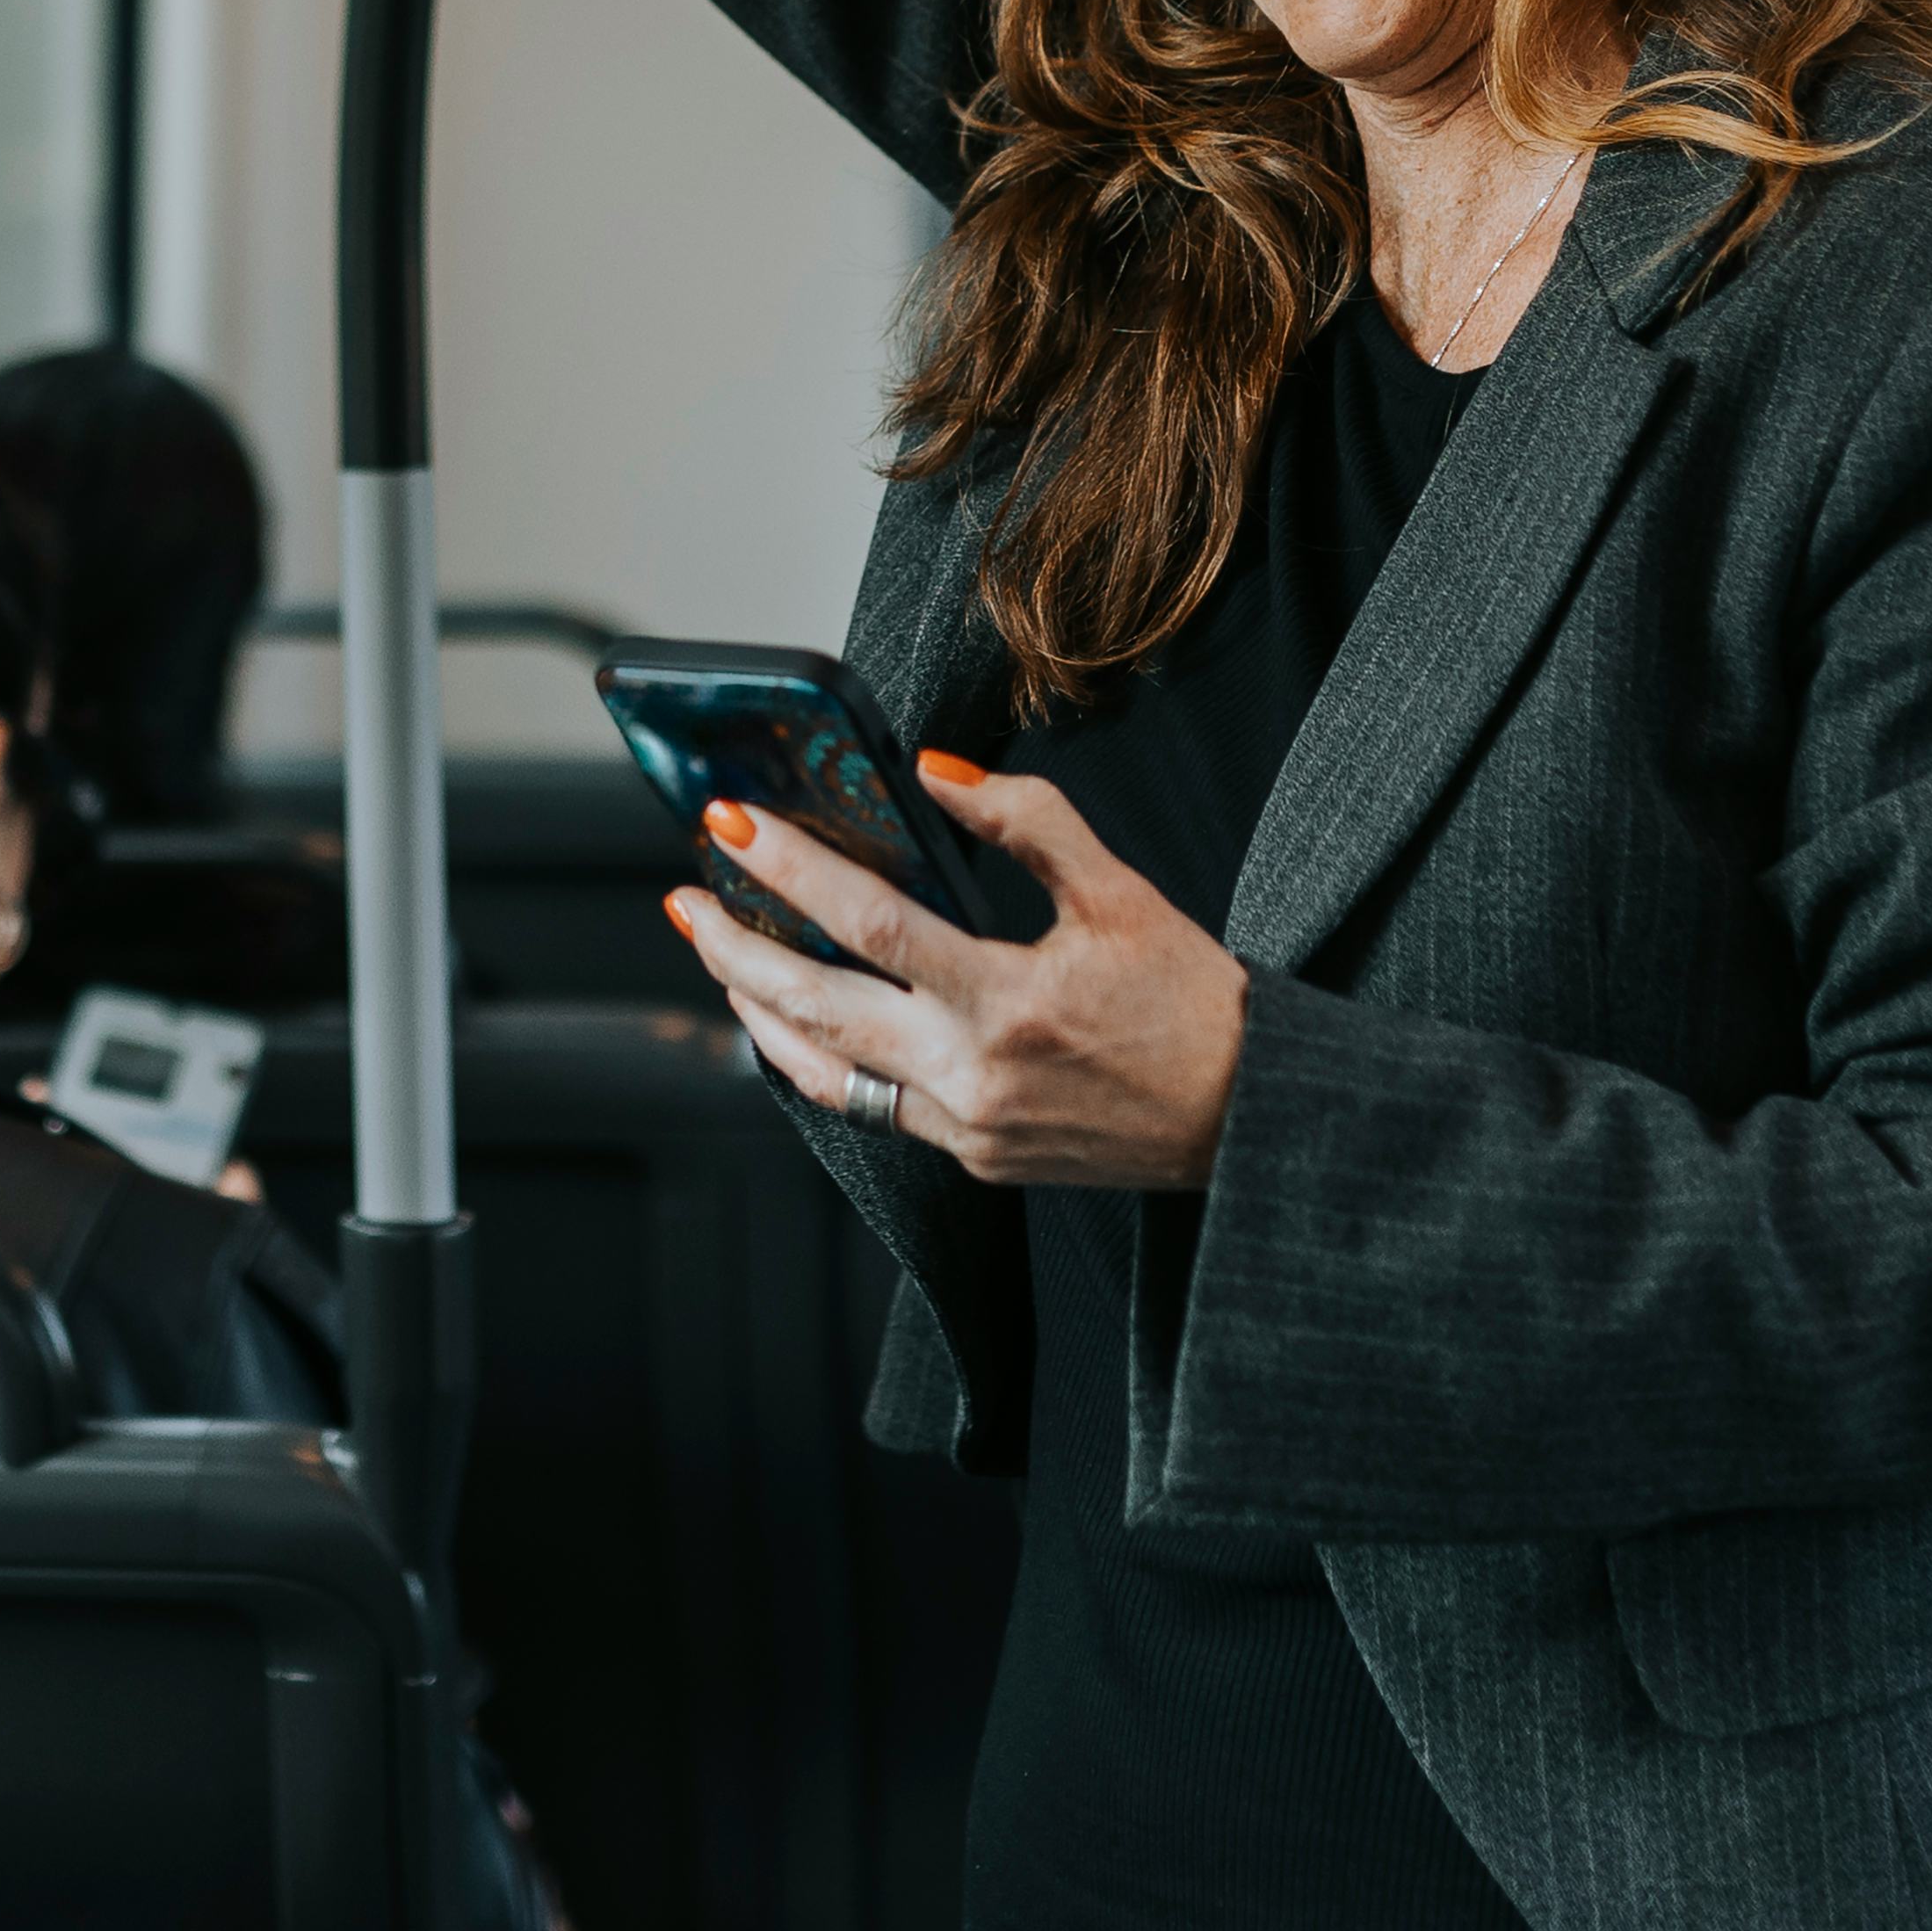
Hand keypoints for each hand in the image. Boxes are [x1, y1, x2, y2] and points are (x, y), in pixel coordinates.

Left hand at [667, 750, 1246, 1184]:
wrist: (1245, 1118)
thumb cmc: (1192, 1002)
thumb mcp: (1120, 893)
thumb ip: (1028, 822)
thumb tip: (934, 774)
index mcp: (1010, 1002)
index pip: (871, 925)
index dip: (792, 871)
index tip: (732, 826)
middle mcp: (973, 1075)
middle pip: (817, 1009)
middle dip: (737, 948)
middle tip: (686, 898)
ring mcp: (966, 1127)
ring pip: (826, 1071)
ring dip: (760, 1010)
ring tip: (719, 954)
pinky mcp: (972, 1157)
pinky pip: (869, 1105)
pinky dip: (819, 1058)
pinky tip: (792, 1017)